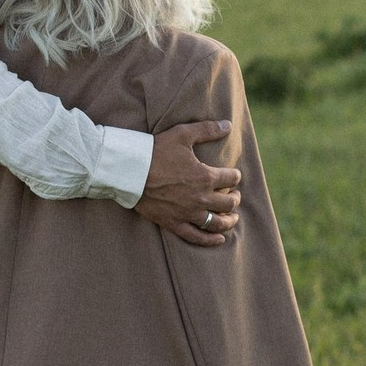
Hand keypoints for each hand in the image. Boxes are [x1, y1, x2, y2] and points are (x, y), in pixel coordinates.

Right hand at [136, 120, 241, 245]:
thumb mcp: (183, 134)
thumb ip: (207, 129)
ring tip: (233, 218)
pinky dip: (210, 240)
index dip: (235, 176)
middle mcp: (201, 198)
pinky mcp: (174, 223)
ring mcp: (188, 213)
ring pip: (217, 223)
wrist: (130, 171)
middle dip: (234, 198)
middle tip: (233, 195)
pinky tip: (219, 239)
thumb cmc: (156, 151)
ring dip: (229, 220)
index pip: (231, 179)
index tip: (233, 175)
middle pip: (228, 203)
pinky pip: (196, 237)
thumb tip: (227, 125)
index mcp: (206, 176)